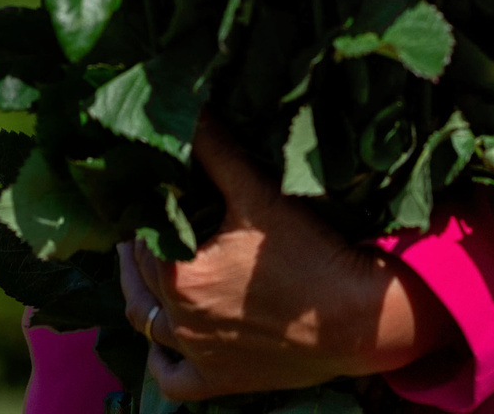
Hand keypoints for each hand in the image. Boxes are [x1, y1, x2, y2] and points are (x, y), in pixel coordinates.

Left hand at [116, 117, 451, 400]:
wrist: (359, 318)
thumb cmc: (309, 252)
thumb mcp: (257, 193)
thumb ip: (215, 151)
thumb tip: (188, 111)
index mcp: (179, 274)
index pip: (141, 235)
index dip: (142, 211)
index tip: (149, 191)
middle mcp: (180, 319)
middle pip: (141, 275)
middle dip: (140, 245)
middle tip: (146, 218)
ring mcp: (199, 355)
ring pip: (146, 324)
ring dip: (137, 293)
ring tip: (134, 265)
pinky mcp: (222, 381)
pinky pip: (175, 382)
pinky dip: (163, 365)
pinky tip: (160, 348)